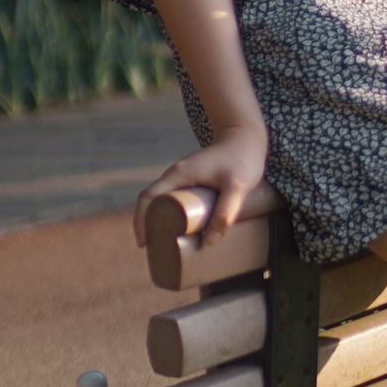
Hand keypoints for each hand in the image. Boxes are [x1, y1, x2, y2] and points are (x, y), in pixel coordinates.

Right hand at [132, 126, 270, 252]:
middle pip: (152, 202)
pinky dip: (173, 215)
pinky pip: (176, 200)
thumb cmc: (242, 159)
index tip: (143, 243)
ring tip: (168, 245)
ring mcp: (184, 177)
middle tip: (157, 250)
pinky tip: (183, 230)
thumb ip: (225, 213)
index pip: (147, 198)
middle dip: (149, 225)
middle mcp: (176, 175)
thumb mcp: (236, 187)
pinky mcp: (194, 181)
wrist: (246, 137)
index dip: (140, 221)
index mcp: (178, 174)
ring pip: (164, 202)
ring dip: (161, 221)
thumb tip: (209, 242)